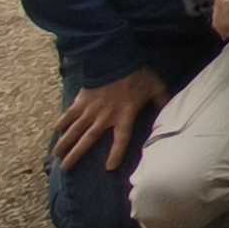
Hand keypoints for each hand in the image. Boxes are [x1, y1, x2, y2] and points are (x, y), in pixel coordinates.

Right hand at [50, 67, 169, 170]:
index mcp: (124, 115)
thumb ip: (162, 100)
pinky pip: (68, 114)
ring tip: (55, 156)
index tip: (109, 168)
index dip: (116, 154)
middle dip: (76, 155)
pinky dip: (61, 123)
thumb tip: (173, 109)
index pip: (121, 139)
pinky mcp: (80, 100)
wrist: (115, 58)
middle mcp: (104, 117)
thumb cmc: (137, 74)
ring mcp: (90, 109)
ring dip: (64, 143)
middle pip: (88, 140)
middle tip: (64, 169)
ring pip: (74, 130)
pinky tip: (55, 132)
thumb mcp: (155, 87)